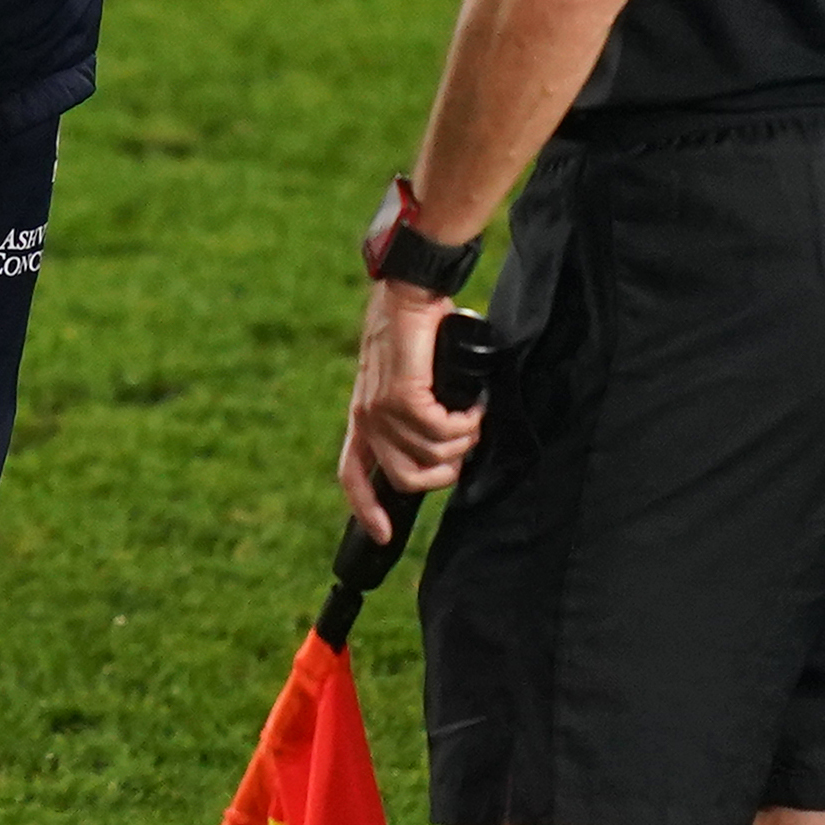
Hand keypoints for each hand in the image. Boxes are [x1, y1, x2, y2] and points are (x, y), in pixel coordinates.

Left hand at [338, 281, 480, 537]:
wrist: (410, 289)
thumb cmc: (417, 329)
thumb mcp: (409, 379)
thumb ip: (417, 409)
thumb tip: (445, 440)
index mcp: (363, 415)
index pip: (352, 473)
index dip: (365, 508)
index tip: (383, 536)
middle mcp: (367, 416)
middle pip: (404, 479)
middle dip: (443, 473)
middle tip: (465, 446)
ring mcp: (381, 406)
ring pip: (430, 455)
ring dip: (461, 442)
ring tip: (473, 416)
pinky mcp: (402, 393)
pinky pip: (440, 431)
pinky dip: (465, 424)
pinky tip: (473, 406)